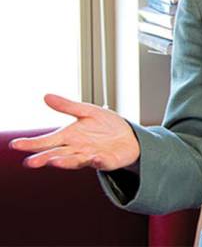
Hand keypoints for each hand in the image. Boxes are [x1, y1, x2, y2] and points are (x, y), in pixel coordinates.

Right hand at [9, 94, 139, 170]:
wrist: (130, 136)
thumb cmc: (106, 125)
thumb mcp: (87, 112)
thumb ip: (67, 107)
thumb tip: (46, 96)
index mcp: (69, 137)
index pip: (47, 141)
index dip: (32, 143)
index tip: (15, 145)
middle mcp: (76, 149)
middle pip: (57, 155)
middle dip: (44, 158)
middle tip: (30, 162)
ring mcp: (91, 157)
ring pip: (75, 161)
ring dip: (65, 162)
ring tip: (53, 161)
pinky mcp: (107, 161)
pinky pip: (101, 162)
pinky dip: (97, 160)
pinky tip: (94, 157)